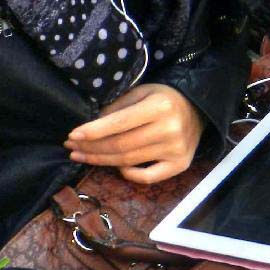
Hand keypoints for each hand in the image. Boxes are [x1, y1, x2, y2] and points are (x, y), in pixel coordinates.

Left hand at [64, 84, 205, 183]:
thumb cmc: (163, 98)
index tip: (72, 135)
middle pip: (121, 145)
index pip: (119, 123)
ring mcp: (176, 150)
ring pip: (129, 161)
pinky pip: (148, 177)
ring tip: (82, 156)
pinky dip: (129, 174)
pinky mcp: (180, 165)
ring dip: (101, 160)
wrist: (197, 109)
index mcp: (159, 107)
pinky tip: (116, 167)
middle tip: (72, 147)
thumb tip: (89, 127)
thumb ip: (117, 108)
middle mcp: (169, 130)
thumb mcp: (141, 93)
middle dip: (92, 147)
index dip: (93, 131)